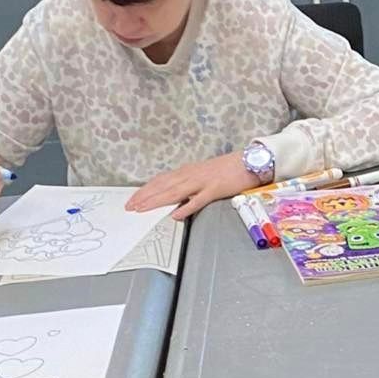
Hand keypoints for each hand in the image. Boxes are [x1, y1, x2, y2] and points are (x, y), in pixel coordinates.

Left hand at [128, 153, 254, 220]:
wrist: (248, 161)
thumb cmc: (227, 169)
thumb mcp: (202, 174)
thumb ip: (188, 184)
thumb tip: (175, 194)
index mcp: (187, 171)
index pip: (160, 180)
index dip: (145, 190)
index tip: (132, 199)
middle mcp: (190, 175)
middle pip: (163, 186)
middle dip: (145, 196)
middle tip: (130, 206)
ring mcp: (202, 182)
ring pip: (174, 192)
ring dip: (157, 201)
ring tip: (143, 209)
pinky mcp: (215, 190)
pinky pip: (198, 200)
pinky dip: (186, 208)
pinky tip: (175, 215)